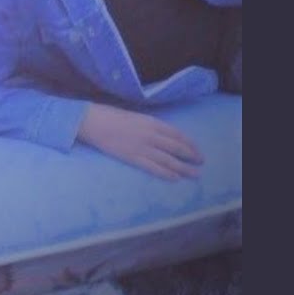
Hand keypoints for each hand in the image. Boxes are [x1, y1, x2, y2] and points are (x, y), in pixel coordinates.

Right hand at [77, 103, 203, 180]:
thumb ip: (149, 125)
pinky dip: (166, 173)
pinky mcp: (133, 158)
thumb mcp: (135, 116)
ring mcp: (143, 147)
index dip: (189, 144)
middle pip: (177, 148)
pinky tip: (175, 178)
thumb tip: (161, 135)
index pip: (177, 134)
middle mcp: (151, 135)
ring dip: (184, 168)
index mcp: (152, 122)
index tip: (197, 150)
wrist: (93, 121)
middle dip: (191, 156)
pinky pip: (154, 168)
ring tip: (194, 175)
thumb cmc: (111, 116)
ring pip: (169, 160)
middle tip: (200, 163)